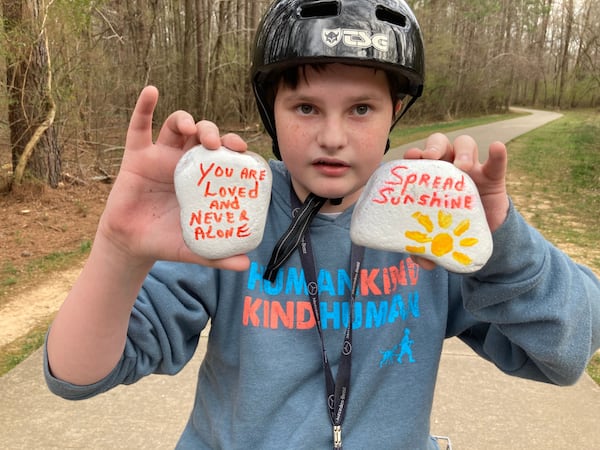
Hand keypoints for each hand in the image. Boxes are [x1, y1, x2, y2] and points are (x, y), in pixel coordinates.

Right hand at [96, 86, 249, 270]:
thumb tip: (247, 265)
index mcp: (203, 178)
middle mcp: (184, 162)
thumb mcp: (196, 249)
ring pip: (174, 126)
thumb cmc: (167, 241)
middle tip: (218, 144)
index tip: (242, 148)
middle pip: (201, 134)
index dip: (233, 145)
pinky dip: (144, 107)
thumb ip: (219, 256)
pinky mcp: (136, 157)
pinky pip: (138, 127)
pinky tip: (151, 91)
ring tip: (190, 128)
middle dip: (212, 131)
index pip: (222, 153)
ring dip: (184, 119)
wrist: (133, 246)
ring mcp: (160, 156)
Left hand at [404, 133, 509, 269]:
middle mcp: (447, 168)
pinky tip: (497, 148)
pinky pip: (496, 163)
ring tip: (462, 166)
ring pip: (465, 146)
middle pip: (440, 144)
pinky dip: (497, 154)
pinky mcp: (493, 177)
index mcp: (428, 178)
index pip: (419, 158)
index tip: (410, 157)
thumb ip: (425, 250)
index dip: (414, 155)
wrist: (479, 238)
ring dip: (462, 151)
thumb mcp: (435, 241)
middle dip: (434, 147)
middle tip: (431, 157)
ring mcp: (471, 170)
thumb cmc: (449, 231)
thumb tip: (420, 261)